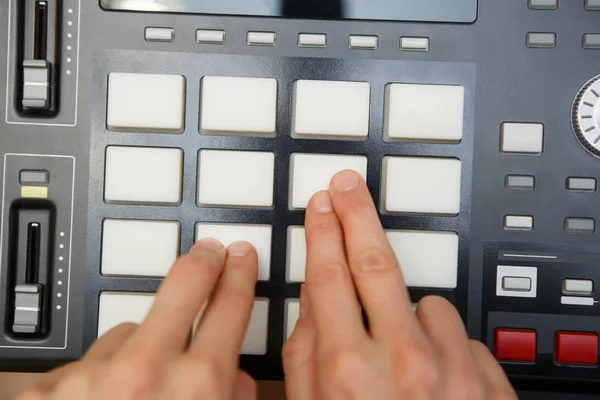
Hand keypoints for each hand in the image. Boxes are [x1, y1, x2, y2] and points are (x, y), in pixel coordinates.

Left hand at [17, 239, 258, 399]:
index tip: (240, 259)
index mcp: (197, 388)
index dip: (240, 277)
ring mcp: (94, 375)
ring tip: (139, 394)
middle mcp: (146, 371)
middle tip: (210, 253)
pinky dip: (101, 378)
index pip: (230, 307)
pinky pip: (90, 364)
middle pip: (183, 284)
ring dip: (141, 348)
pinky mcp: (52, 388)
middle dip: (202, 264)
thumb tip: (239, 379)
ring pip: (130, 333)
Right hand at [283, 170, 516, 399]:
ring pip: (429, 303)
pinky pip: (463, 338)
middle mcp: (405, 363)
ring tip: (405, 362)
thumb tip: (312, 305)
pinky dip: (446, 351)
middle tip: (349, 186)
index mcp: (349, 372)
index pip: (330, 278)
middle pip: (376, 262)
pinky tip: (436, 383)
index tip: (322, 208)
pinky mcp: (488, 383)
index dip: (323, 234)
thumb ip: (306, 358)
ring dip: (411, 317)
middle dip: (358, 214)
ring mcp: (452, 371)